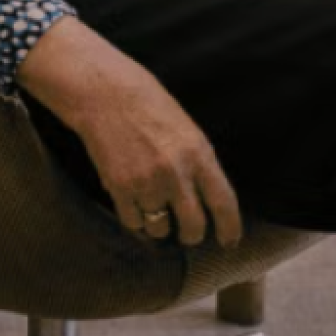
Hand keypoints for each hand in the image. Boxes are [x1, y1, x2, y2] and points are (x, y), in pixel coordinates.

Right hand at [18, 17, 240, 246]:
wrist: (105, 93)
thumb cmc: (148, 104)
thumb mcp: (186, 129)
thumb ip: (199, 164)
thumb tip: (208, 200)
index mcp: (198, 154)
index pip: (224, 203)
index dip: (230, 229)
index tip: (229, 242)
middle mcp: (176, 174)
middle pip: (194, 227)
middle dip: (191, 235)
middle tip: (187, 233)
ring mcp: (147, 183)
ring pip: (161, 229)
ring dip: (159, 226)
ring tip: (154, 208)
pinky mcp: (120, 189)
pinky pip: (134, 223)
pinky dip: (136, 219)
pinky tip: (134, 203)